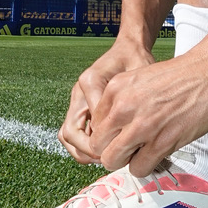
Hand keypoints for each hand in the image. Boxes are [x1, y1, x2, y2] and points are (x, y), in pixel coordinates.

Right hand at [58, 38, 154, 163]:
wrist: (128, 49)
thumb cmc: (136, 59)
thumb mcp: (139, 75)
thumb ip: (131, 99)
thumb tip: (127, 132)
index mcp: (90, 82)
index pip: (89, 121)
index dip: (102, 141)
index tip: (120, 150)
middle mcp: (78, 92)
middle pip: (70, 133)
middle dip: (88, 150)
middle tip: (109, 158)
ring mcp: (77, 100)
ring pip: (68, 135)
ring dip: (84, 150)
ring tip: (106, 156)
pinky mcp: (81, 107)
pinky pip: (75, 132)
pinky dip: (86, 145)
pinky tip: (107, 148)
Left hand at [89, 47, 207, 176]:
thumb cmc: (181, 75)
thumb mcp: (140, 78)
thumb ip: (122, 100)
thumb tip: (114, 128)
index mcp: (116, 88)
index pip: (94, 124)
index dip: (107, 133)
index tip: (120, 134)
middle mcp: (124, 107)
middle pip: (98, 145)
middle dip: (111, 149)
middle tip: (128, 147)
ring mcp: (142, 126)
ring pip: (112, 160)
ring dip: (126, 160)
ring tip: (141, 152)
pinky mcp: (161, 142)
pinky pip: (138, 169)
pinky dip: (145, 166)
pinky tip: (156, 154)